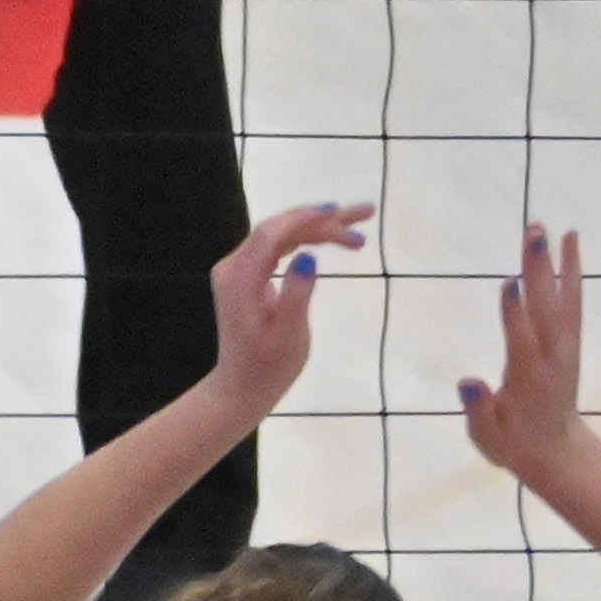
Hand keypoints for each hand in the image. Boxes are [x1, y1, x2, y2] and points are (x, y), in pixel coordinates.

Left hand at [209, 201, 370, 420]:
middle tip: (365, 215)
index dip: (307, 218)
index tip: (340, 213)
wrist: (242, 387)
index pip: (273, 234)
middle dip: (323, 219)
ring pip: (282, 236)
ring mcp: (241, 269)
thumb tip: (309, 256)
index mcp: (240, 277)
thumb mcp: (288, 335)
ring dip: (319, 228)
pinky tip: (329, 238)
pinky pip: (279, 247)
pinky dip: (306, 240)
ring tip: (358, 229)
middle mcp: (235, 266)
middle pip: (280, 229)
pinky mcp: (250, 276)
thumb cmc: (268, 367)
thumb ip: (297, 294)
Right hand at [461, 226, 586, 486]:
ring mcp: (564, 347)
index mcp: (529, 380)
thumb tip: (468, 383)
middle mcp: (551, 357)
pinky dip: (572, 271)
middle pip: (545, 308)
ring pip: (562, 299)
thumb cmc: (514, 445)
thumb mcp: (490, 440)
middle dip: (539, 270)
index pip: (522, 342)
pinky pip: (572, 301)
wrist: (558, 453)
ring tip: (550, 227)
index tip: (510, 282)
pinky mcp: (570, 341)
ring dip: (556, 262)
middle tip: (534, 232)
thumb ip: (479, 411)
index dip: (515, 314)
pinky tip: (569, 243)